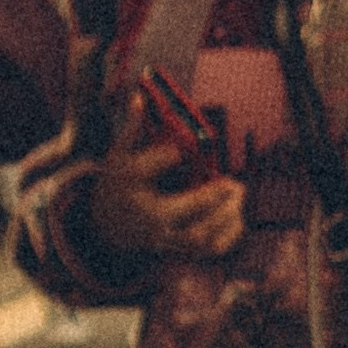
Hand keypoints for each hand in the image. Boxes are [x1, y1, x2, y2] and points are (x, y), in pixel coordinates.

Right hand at [87, 94, 245, 264]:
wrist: (109, 226)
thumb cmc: (120, 184)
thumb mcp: (119, 155)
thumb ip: (132, 128)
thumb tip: (141, 97)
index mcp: (128, 187)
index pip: (142, 170)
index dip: (165, 156)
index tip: (179, 151)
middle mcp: (145, 216)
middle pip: (175, 213)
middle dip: (207, 198)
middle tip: (233, 182)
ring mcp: (163, 237)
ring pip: (197, 237)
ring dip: (224, 217)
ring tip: (239, 194)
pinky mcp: (178, 250)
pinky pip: (208, 250)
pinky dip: (228, 235)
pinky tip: (238, 214)